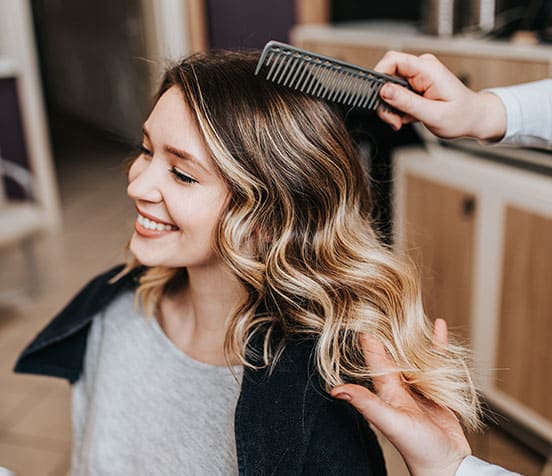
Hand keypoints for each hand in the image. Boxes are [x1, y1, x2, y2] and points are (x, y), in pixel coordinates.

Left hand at [330, 319, 470, 475]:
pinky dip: (437, 343)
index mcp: (386, 388)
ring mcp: (418, 386)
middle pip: (393, 350)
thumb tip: (334, 389)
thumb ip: (365, 403)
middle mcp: (399, 385)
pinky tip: (438, 327)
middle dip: (388, 329)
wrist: (446, 463)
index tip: (360, 312)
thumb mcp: (389, 421)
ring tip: (408, 311)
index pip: (374, 356)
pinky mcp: (436, 388)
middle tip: (383, 303)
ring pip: (413, 353)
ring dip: (411, 334)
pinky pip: (436, 360)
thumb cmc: (417, 447)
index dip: (368, 335)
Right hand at [374, 51, 505, 140]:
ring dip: (391, 108)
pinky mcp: (415, 85)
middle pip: (387, 76)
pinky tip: (407, 117)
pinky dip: (396, 109)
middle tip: (393, 119)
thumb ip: (406, 102)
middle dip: (385, 101)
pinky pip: (395, 94)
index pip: (393, 60)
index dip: (379, 75)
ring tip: (401, 121)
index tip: (376, 96)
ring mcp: (418, 76)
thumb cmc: (461, 116)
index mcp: (428, 70)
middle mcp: (421, 69)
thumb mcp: (433, 114)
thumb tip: (384, 91)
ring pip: (389, 88)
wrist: (473, 118)